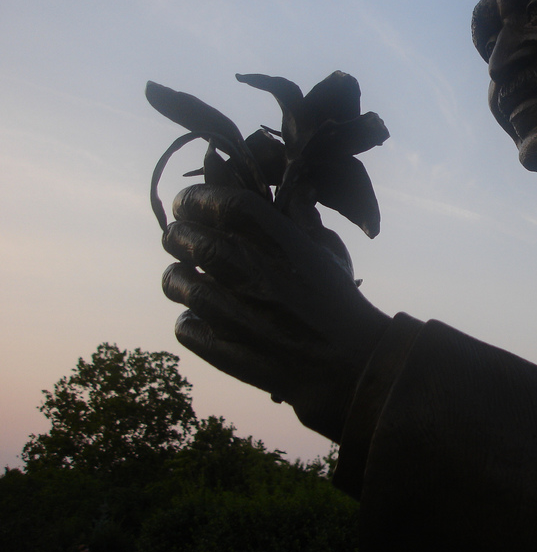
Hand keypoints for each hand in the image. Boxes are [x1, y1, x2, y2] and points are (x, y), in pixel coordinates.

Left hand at [161, 184, 388, 441]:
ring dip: (179, 274)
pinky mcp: (219, 347)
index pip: (218, 202)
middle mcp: (247, 270)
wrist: (347, 362)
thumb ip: (300, 217)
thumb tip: (293, 189)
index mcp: (275, 240)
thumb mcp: (325, 249)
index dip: (196, 197)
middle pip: (184, 236)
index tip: (189, 202)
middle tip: (184, 236)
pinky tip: (208, 315)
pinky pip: (182, 323)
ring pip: (175, 279)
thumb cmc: (337, 301)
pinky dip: (190, 317)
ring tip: (193, 277)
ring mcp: (229, 311)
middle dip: (179, 233)